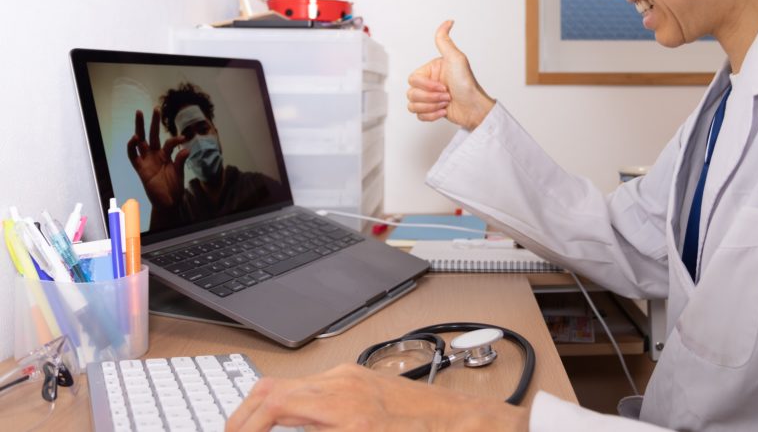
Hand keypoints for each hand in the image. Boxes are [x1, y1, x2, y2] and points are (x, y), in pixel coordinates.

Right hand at [126, 109, 187, 209]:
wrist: (167, 202)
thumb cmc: (174, 187)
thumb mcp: (180, 172)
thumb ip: (180, 160)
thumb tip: (186, 148)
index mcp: (166, 155)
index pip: (169, 143)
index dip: (175, 139)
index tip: (184, 137)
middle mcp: (155, 155)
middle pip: (152, 135)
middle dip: (153, 122)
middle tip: (156, 108)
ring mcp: (146, 160)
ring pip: (140, 141)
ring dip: (139, 127)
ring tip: (139, 113)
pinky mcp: (140, 168)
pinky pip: (132, 155)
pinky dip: (131, 146)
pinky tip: (135, 137)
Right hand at [225, 362, 528, 431]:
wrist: (469, 425)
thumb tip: (288, 431)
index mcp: (344, 410)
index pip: (272, 405)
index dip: (243, 426)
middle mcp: (344, 385)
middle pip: (272, 390)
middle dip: (244, 417)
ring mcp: (352, 377)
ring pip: (290, 386)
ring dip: (266, 411)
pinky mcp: (361, 379)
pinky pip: (313, 387)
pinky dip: (291, 406)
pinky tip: (292, 426)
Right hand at [407, 21, 495, 130]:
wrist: (475, 108)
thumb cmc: (467, 84)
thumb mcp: (456, 59)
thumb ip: (445, 41)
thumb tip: (448, 22)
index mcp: (431, 70)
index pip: (413, 79)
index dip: (426, 86)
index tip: (442, 85)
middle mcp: (429, 83)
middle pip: (411, 93)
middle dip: (430, 98)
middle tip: (447, 95)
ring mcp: (430, 97)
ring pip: (413, 105)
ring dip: (431, 107)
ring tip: (446, 103)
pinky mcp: (432, 110)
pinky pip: (418, 115)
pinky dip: (431, 115)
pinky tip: (444, 111)